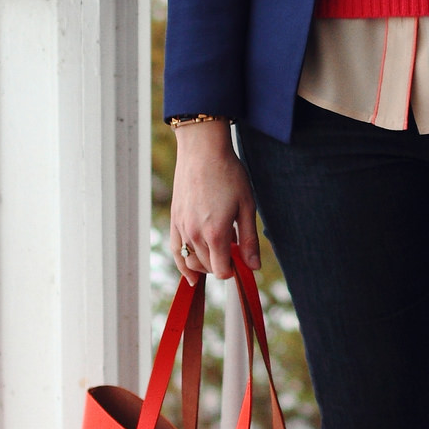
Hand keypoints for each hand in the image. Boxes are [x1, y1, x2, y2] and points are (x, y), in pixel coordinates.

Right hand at [170, 120, 260, 283]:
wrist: (202, 151)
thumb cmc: (228, 175)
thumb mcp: (246, 206)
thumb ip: (249, 240)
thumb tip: (254, 267)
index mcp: (215, 233)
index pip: (221, 272)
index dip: (234, 271)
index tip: (242, 261)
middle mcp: (194, 234)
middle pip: (208, 267)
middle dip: (222, 265)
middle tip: (236, 249)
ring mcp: (181, 228)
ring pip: (191, 261)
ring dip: (206, 263)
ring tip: (219, 253)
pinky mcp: (175, 220)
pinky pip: (176, 251)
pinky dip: (183, 265)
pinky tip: (191, 277)